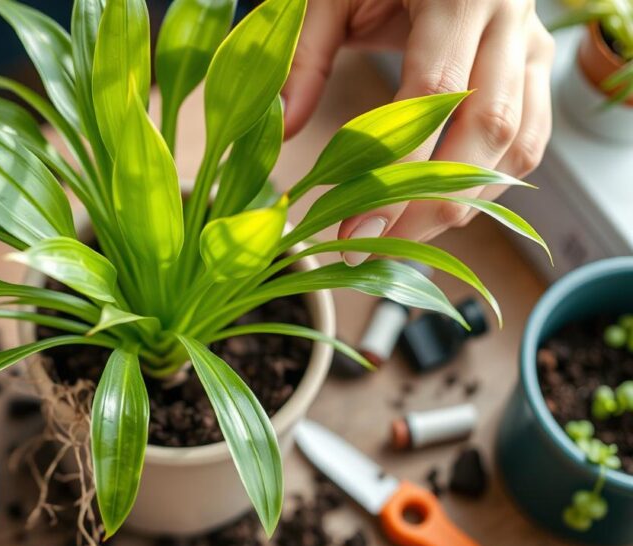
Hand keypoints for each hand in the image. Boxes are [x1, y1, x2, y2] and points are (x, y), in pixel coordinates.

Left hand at [282, 0, 553, 263]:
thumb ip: (305, 56)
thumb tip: (285, 130)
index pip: (435, 95)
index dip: (397, 169)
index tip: (356, 225)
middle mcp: (509, 20)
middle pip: (487, 129)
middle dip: (431, 204)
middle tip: (376, 248)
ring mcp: (530, 45)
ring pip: (517, 144)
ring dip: (463, 203)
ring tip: (402, 240)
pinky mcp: (534, 67)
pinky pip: (528, 139)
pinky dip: (488, 183)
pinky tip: (438, 209)